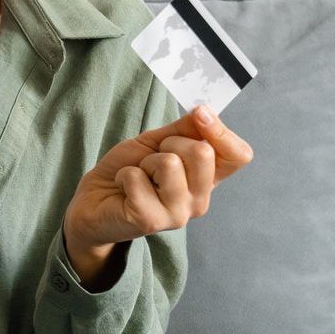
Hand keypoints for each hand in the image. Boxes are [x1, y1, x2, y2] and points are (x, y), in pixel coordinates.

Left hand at [61, 105, 253, 285]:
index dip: (222, 131)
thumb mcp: (158, 142)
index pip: (239, 155)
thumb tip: (205, 112)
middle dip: (170, 143)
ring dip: (145, 162)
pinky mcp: (150, 221)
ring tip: (139, 175)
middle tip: (152, 159)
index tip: (199, 115)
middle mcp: (199, 200)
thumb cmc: (130, 171)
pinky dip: (125, 174)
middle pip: (204, 153)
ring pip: (170, 164)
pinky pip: (139, 178)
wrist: (94, 202)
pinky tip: (125, 188)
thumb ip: (184, 130)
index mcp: (206, 179)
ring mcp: (177, 214)